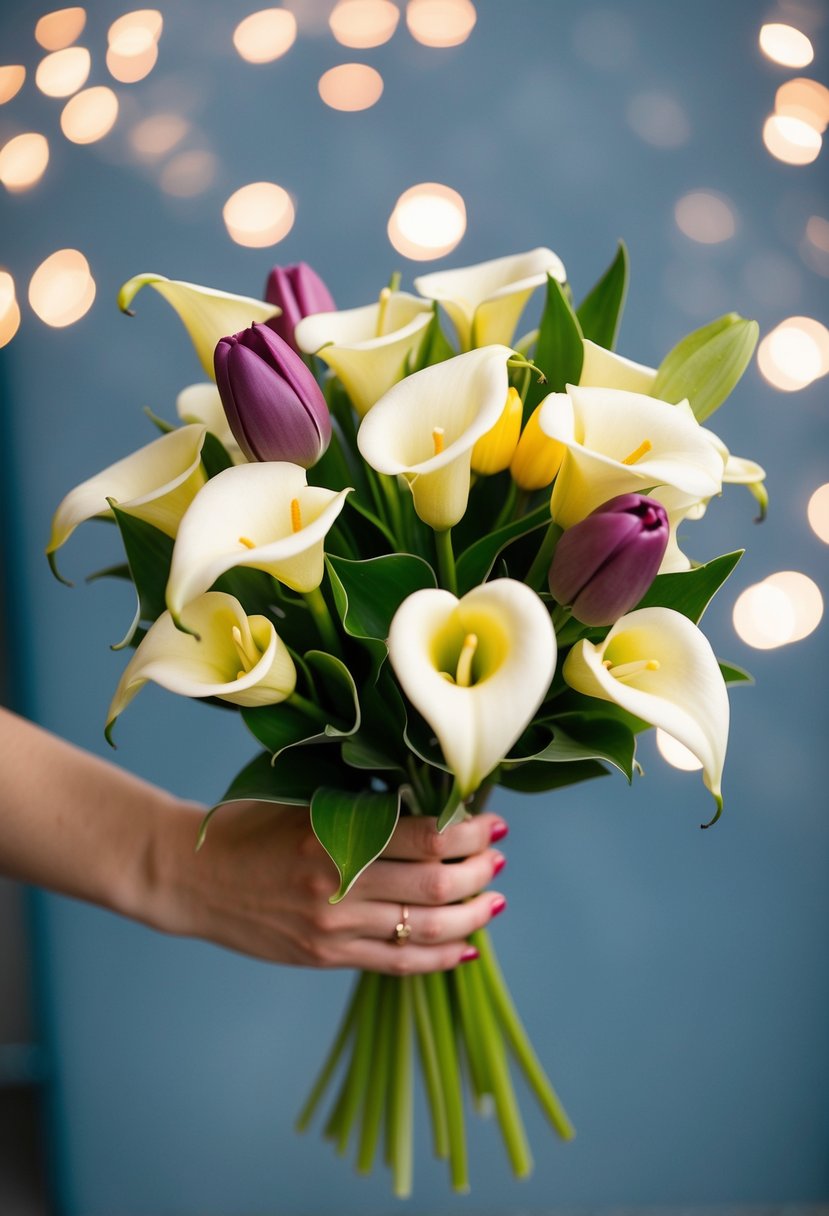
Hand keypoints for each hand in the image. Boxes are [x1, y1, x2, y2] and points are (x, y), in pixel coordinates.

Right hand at [147, 801, 507, 973]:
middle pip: (434, 885)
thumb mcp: (306, 803)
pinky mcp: (325, 956)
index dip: (469, 832)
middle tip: (498, 858)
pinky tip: (467, 946)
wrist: (191, 876)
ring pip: (424, 929)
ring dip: (471, 915)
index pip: (425, 837)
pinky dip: (439, 957)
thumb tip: (435, 814)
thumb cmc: (249, 826)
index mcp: (334, 833)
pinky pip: (396, 962)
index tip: (492, 822)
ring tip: (494, 900)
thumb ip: (365, 812)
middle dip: (479, 872)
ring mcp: (332, 926)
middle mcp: (338, 884)